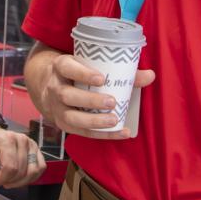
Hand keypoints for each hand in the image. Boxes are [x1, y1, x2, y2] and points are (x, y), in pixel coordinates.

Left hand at [0, 128, 44, 188]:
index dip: (1, 180)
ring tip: (9, 178)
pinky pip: (40, 168)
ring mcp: (30, 144)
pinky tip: (19, 176)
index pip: (10, 168)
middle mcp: (21, 140)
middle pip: (21, 172)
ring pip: (33, 171)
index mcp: (6, 139)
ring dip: (21, 181)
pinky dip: (31, 177)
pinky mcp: (36, 150)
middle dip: (9, 181)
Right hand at [34, 54, 153, 138]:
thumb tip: (150, 75)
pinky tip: (120, 133)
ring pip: (71, 117)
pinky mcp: (63, 123)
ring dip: (93, 121)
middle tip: (112, 102)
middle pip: (67, 95)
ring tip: (114, 121)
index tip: (101, 79)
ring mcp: (56, 108)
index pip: (68, 68)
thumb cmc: (77, 72)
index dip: (83, 74)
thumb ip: (120, 70)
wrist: (50, 85)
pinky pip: (81, 132)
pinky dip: (101, 134)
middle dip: (90, 100)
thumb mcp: (90, 64)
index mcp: (61, 67)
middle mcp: (55, 88)